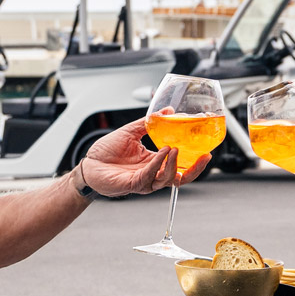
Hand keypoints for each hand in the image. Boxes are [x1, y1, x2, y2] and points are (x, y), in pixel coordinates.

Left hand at [78, 118, 209, 196]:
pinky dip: (158, 163)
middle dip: (194, 170)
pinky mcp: (133, 184)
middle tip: (204, 157)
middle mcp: (152, 174)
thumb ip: (150, 123)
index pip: (180, 167)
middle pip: (180, 178)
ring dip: (174, 163)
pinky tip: (163, 151)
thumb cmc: (106, 152)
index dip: (195, 162)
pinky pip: (150, 175)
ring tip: (176, 148)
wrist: (88, 163)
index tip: (206, 151)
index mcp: (154, 163)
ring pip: (167, 179)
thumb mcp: (131, 132)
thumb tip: (168, 111)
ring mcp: (143, 181)